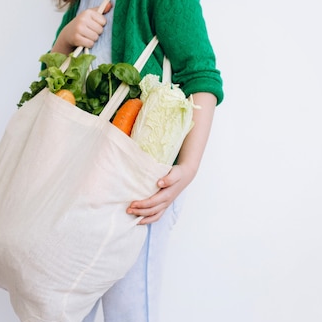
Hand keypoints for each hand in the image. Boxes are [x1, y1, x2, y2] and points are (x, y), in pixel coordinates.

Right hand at [51, 2, 111, 54]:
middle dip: (97, 33)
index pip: (104, 21)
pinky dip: (89, 44)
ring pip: (95, 37)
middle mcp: (82, 19)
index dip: (100, 25)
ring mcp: (78, 29)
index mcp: (87, 12)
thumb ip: (101, 10)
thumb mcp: (90, 15)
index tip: (94, 25)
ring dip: (93, 39)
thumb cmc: (82, 24)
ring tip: (87, 36)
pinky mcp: (76, 38)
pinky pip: (90, 44)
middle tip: (90, 31)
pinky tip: (84, 41)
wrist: (68, 34)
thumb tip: (111, 4)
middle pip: (100, 30)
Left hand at [127, 92, 216, 224]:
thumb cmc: (179, 152)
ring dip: (145, 211)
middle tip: (131, 202)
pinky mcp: (168, 200)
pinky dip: (150, 217)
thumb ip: (166, 126)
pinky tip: (138, 220)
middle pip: (164, 196)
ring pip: (160, 207)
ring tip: (130, 210)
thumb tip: (149, 101)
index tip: (159, 181)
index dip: (168, 179)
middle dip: (148, 201)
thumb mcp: (175, 139)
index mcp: (182, 170)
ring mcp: (173, 194)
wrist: (190, 164)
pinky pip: (160, 212)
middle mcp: (178, 184)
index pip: (176, 175)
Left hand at [127, 164, 194, 224]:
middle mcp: (167, 202)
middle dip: (139, 212)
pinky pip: (157, 216)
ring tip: (132, 217)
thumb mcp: (175, 173)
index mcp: (167, 195)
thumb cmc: (178, 173)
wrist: (185, 176)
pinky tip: (140, 219)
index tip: (132, 203)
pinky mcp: (164, 205)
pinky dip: (148, 219)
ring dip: (143, 218)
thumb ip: (169, 178)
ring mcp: (166, 205)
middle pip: (152, 211)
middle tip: (128, 210)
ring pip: (154, 216)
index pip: (152, 202)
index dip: (142, 204)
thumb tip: (159, 183)